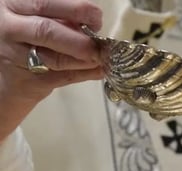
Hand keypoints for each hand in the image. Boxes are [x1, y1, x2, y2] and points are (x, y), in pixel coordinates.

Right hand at [0, 0, 103, 139]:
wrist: (4, 76)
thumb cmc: (26, 41)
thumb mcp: (34, 20)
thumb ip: (58, 19)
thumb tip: (91, 24)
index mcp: (13, 5)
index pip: (45, 2)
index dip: (76, 9)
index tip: (95, 17)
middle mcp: (9, 28)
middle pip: (47, 30)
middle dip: (80, 38)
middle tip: (101, 45)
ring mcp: (15, 57)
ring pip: (55, 58)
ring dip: (85, 59)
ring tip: (102, 58)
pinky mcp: (27, 82)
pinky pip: (62, 77)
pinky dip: (85, 74)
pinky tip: (99, 70)